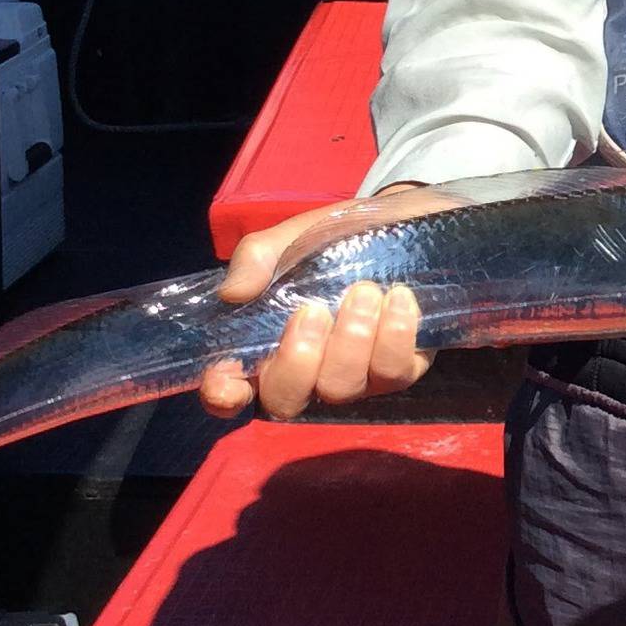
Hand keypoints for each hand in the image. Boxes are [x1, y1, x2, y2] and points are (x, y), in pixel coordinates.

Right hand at [198, 184, 457, 421]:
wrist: (402, 223)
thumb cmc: (335, 240)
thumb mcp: (291, 238)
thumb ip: (257, 258)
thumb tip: (234, 293)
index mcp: (267, 345)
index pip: (230, 391)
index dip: (223, 395)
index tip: (228, 380)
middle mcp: (308, 372)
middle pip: (286, 401)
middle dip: (298, 361)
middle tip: (314, 310)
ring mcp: (355, 377)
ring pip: (342, 389)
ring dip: (351, 342)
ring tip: (363, 292)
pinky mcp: (401, 368)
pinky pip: (394, 373)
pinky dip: (394, 336)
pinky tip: (398, 298)